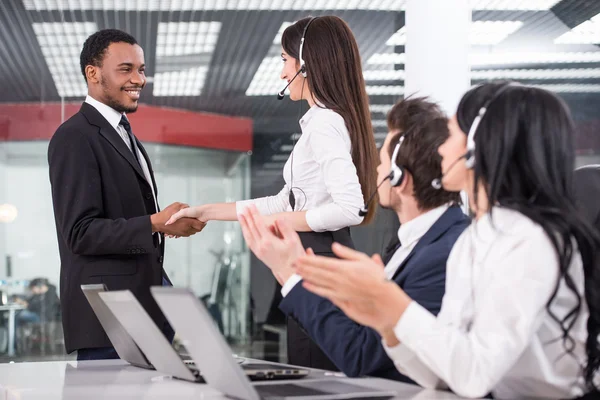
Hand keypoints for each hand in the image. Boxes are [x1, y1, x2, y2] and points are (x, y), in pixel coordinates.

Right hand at [151, 202, 205, 236]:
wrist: (158, 223)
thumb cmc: (167, 215)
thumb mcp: (176, 207)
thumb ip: (184, 206)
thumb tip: (187, 207)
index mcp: (187, 222)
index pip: (199, 225)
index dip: (202, 222)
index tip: (203, 220)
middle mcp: (185, 228)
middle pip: (197, 229)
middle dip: (199, 226)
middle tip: (200, 221)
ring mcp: (182, 232)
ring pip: (192, 232)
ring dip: (194, 229)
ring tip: (194, 224)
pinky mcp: (179, 233)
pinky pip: (186, 234)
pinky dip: (189, 231)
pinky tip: (187, 227)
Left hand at [239, 205, 303, 284]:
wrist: (290, 273)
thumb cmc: (293, 257)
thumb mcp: (294, 241)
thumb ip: (285, 228)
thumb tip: (278, 219)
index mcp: (269, 242)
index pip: (259, 224)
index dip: (254, 214)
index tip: (252, 206)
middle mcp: (261, 246)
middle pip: (251, 228)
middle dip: (247, 217)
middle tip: (244, 207)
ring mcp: (259, 251)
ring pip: (248, 235)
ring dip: (244, 224)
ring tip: (241, 216)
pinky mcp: (259, 254)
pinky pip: (249, 242)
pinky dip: (246, 234)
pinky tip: (245, 230)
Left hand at [295, 243, 411, 333]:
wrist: (384, 300)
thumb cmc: (377, 280)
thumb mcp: (364, 260)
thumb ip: (347, 253)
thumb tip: (335, 246)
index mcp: (344, 268)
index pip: (322, 262)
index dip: (310, 260)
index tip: (301, 257)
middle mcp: (339, 279)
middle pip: (317, 272)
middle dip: (304, 267)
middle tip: (293, 263)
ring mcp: (338, 290)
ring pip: (318, 282)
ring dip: (306, 276)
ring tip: (297, 272)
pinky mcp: (340, 299)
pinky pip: (324, 293)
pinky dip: (314, 289)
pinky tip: (307, 285)